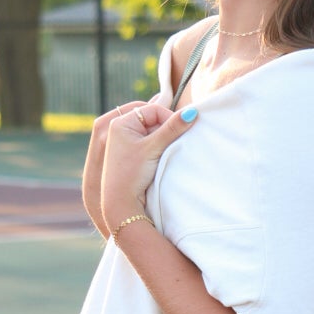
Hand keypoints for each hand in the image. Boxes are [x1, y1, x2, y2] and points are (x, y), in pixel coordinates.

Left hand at [100, 99, 197, 238]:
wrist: (120, 203)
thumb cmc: (132, 174)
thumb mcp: (153, 148)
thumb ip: (173, 128)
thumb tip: (193, 112)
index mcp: (120, 122)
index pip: (153, 110)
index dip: (170, 118)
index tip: (180, 133)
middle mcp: (119, 128)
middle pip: (152, 118)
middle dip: (166, 128)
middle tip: (172, 143)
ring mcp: (123, 140)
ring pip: (152, 130)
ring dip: (162, 137)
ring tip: (164, 152)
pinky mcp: (129, 152)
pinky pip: (148, 140)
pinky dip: (157, 145)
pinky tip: (160, 157)